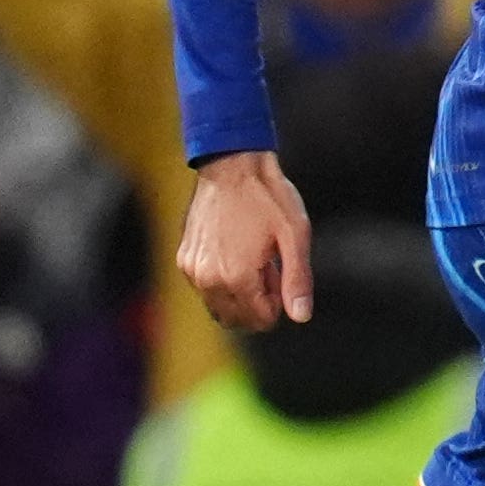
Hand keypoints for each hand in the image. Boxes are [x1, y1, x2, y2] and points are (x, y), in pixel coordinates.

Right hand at [177, 151, 314, 331]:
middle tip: (270, 268)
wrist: (231, 165)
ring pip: (219, 308)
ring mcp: (192, 269)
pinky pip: (205, 289)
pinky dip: (222, 282)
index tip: (281, 274)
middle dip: (259, 304)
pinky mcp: (184, 258)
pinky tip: (236, 253)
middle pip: (237, 320)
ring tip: (254, 261)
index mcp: (236, 277)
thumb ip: (298, 280)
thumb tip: (300, 317)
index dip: (279, 303)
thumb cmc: (267, 197)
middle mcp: (208, 279)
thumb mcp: (295, 237)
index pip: (260, 320)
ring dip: (240, 296)